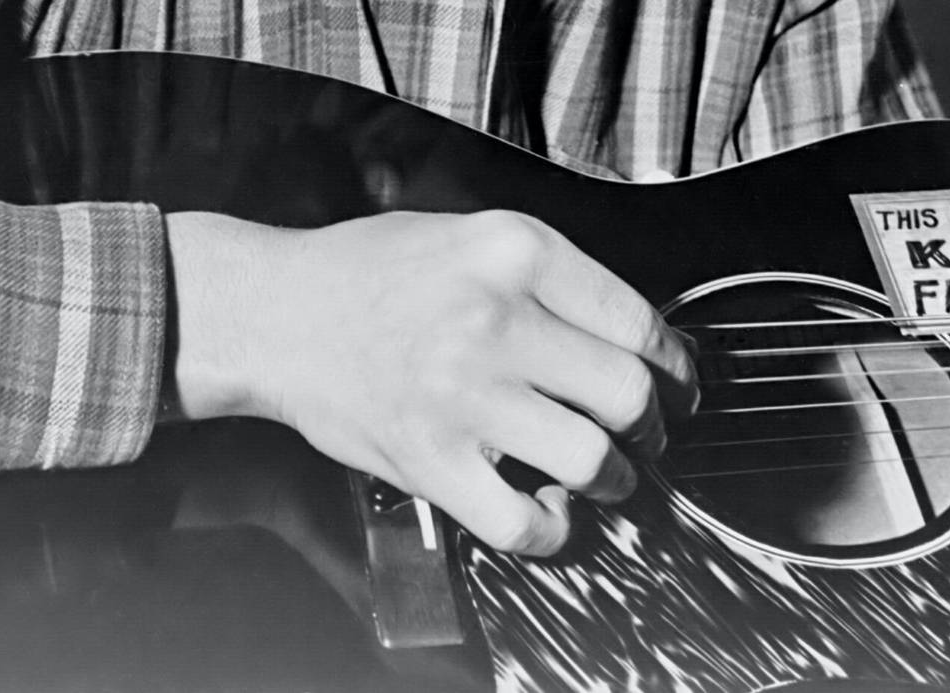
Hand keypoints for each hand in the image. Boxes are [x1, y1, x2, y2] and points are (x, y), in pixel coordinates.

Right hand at [165, 210, 698, 555]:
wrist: (272, 313)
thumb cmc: (369, 273)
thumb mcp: (470, 234)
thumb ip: (549, 277)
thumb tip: (632, 335)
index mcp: (515, 252)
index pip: (635, 320)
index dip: (673, 365)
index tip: (677, 382)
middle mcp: (495, 320)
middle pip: (626, 394)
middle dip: (651, 424)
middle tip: (645, 432)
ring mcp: (462, 394)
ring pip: (590, 460)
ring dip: (613, 480)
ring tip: (605, 475)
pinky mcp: (430, 459)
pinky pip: (521, 521)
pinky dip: (552, 530)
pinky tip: (550, 512)